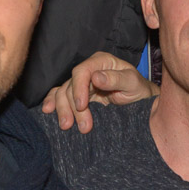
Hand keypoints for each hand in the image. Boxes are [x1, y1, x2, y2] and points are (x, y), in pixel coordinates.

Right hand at [39, 51, 156, 132]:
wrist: (140, 101)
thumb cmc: (139, 89)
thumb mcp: (132, 83)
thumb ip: (116, 79)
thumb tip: (96, 77)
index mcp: (101, 62)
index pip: (82, 72)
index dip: (78, 88)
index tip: (81, 106)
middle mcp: (89, 71)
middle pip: (70, 85)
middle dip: (72, 106)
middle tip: (82, 127)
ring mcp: (82, 83)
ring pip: (63, 93)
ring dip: (63, 110)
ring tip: (67, 126)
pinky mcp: (79, 96)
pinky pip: (61, 96)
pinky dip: (53, 103)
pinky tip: (48, 111)